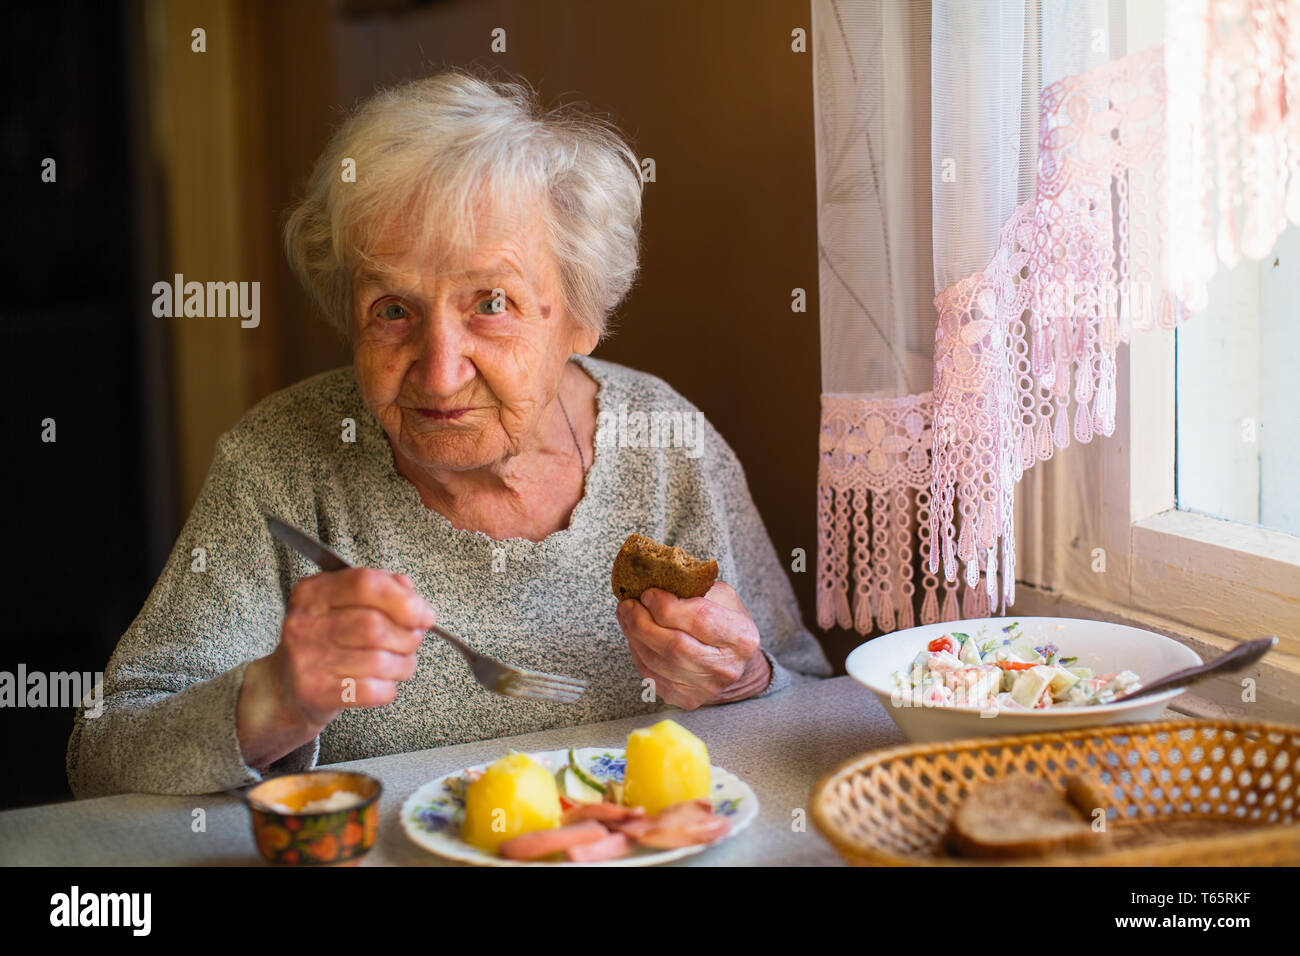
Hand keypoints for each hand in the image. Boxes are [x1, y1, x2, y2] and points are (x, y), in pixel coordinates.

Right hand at [237, 568, 435, 766]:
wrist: (285, 687)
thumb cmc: (325, 641)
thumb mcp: (343, 604)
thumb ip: (379, 589)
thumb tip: (409, 591)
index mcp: (313, 592)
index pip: (365, 584)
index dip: (403, 599)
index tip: (425, 614)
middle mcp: (305, 623)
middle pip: (375, 625)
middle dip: (408, 636)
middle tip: (412, 642)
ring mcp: (307, 659)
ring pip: (379, 660)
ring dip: (404, 664)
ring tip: (401, 664)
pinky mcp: (315, 692)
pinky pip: (373, 690)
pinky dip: (389, 688)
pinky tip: (384, 683)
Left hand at [616, 581, 770, 709]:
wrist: (733, 665)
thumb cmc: (725, 624)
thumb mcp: (721, 598)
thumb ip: (694, 588)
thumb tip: (654, 579)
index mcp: (741, 638)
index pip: (700, 620)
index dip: (668, 606)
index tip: (649, 593)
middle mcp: (726, 668)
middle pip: (674, 646)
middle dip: (643, 622)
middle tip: (628, 604)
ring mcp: (705, 688)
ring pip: (657, 662)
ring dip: (634, 636)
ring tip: (627, 615)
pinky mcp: (685, 699)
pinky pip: (651, 675)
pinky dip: (637, 653)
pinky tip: (635, 636)